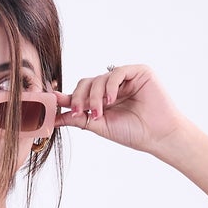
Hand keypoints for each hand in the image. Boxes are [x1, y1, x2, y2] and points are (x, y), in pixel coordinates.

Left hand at [55, 64, 185, 154]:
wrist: (158, 136)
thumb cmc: (133, 133)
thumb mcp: (100, 126)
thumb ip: (79, 118)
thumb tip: (55, 117)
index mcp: (104, 99)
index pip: (81, 93)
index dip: (66, 97)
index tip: (49, 101)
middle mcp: (113, 87)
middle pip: (87, 83)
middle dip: (80, 98)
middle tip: (82, 112)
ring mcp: (125, 78)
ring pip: (99, 78)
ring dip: (95, 96)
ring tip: (100, 112)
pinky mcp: (138, 71)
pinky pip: (116, 72)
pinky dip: (110, 86)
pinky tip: (111, 100)